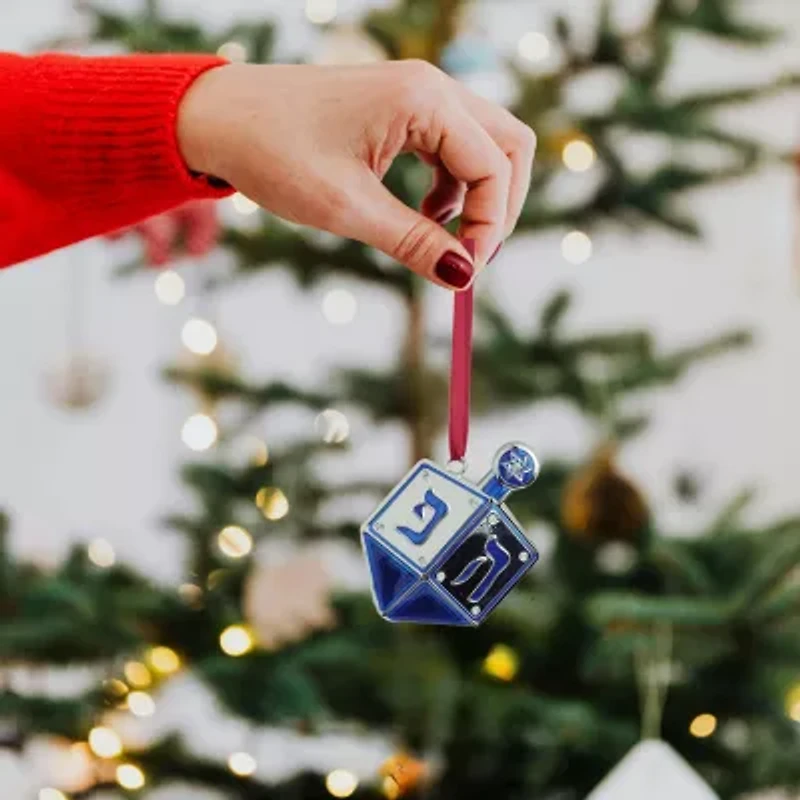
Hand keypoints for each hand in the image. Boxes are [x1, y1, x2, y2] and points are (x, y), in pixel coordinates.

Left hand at [177, 60, 535, 290]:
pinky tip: (423, 211)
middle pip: (508, 145)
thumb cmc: (273, 153)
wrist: (218, 117)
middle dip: (500, 206)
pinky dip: (451, 184)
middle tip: (472, 255)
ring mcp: (417, 93)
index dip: (490, 227)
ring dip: (476, 196)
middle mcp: (430, 86)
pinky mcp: (402, 107)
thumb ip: (413, 242)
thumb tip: (462, 277)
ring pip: (484, 144)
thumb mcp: (347, 209)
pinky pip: (453, 145)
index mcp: (422, 100)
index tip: (466, 273)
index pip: (494, 166)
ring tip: (436, 234)